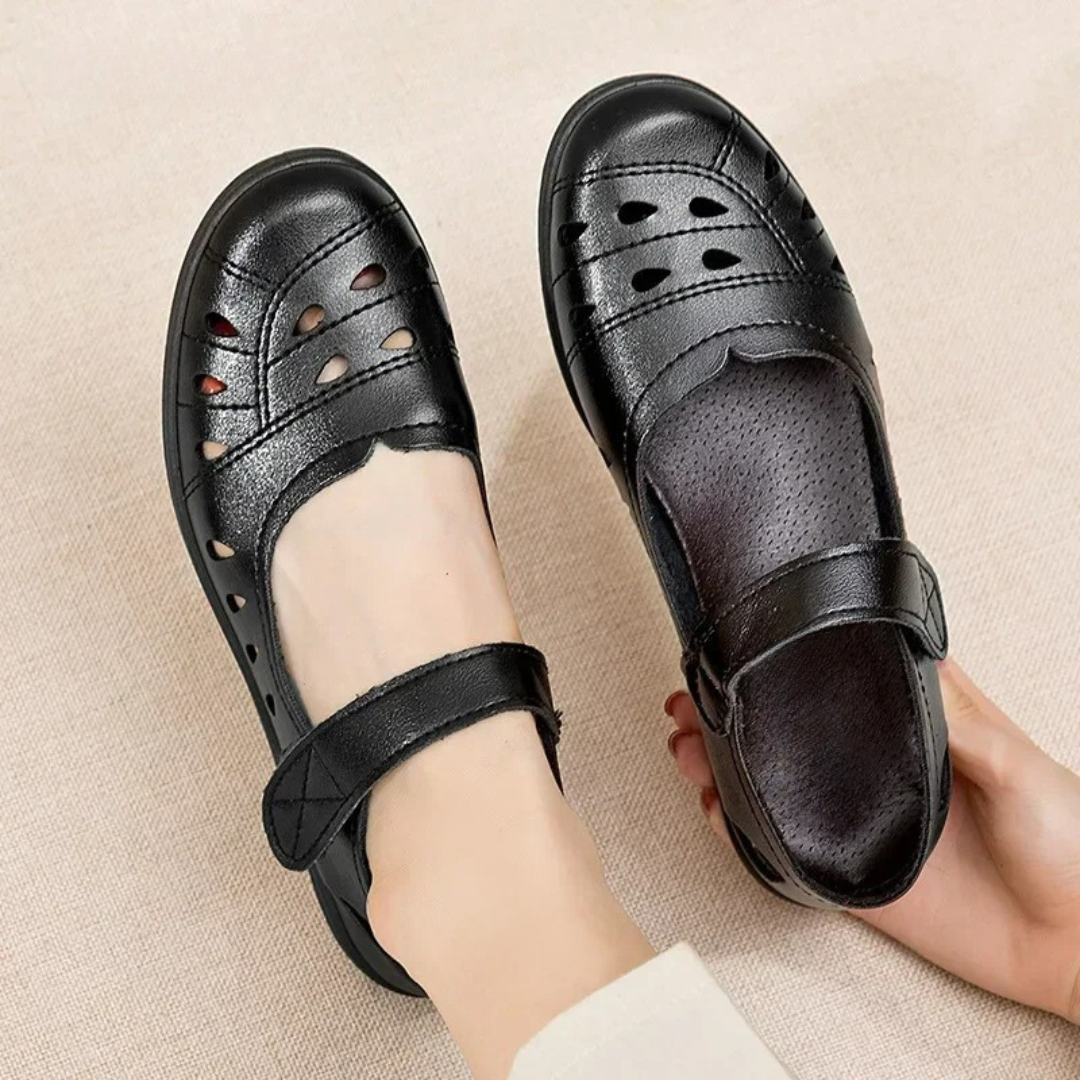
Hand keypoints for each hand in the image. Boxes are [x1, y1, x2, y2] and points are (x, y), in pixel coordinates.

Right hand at [664, 659, 1079, 1021]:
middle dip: (735, 712)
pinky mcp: (852, 875)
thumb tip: (905, 671)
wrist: (1075, 942)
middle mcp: (880, 769)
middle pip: (793, 731)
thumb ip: (961, 720)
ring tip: (683, 743)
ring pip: (775, 786)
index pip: (843, 682)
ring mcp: (860, 820)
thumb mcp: (1020, 764)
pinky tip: (712, 804)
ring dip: (723, 763)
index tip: (744, 644)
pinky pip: (781, 851)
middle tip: (688, 701)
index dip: (791, 661)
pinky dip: (739, 830)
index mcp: (920, 728)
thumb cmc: (1069, 844)